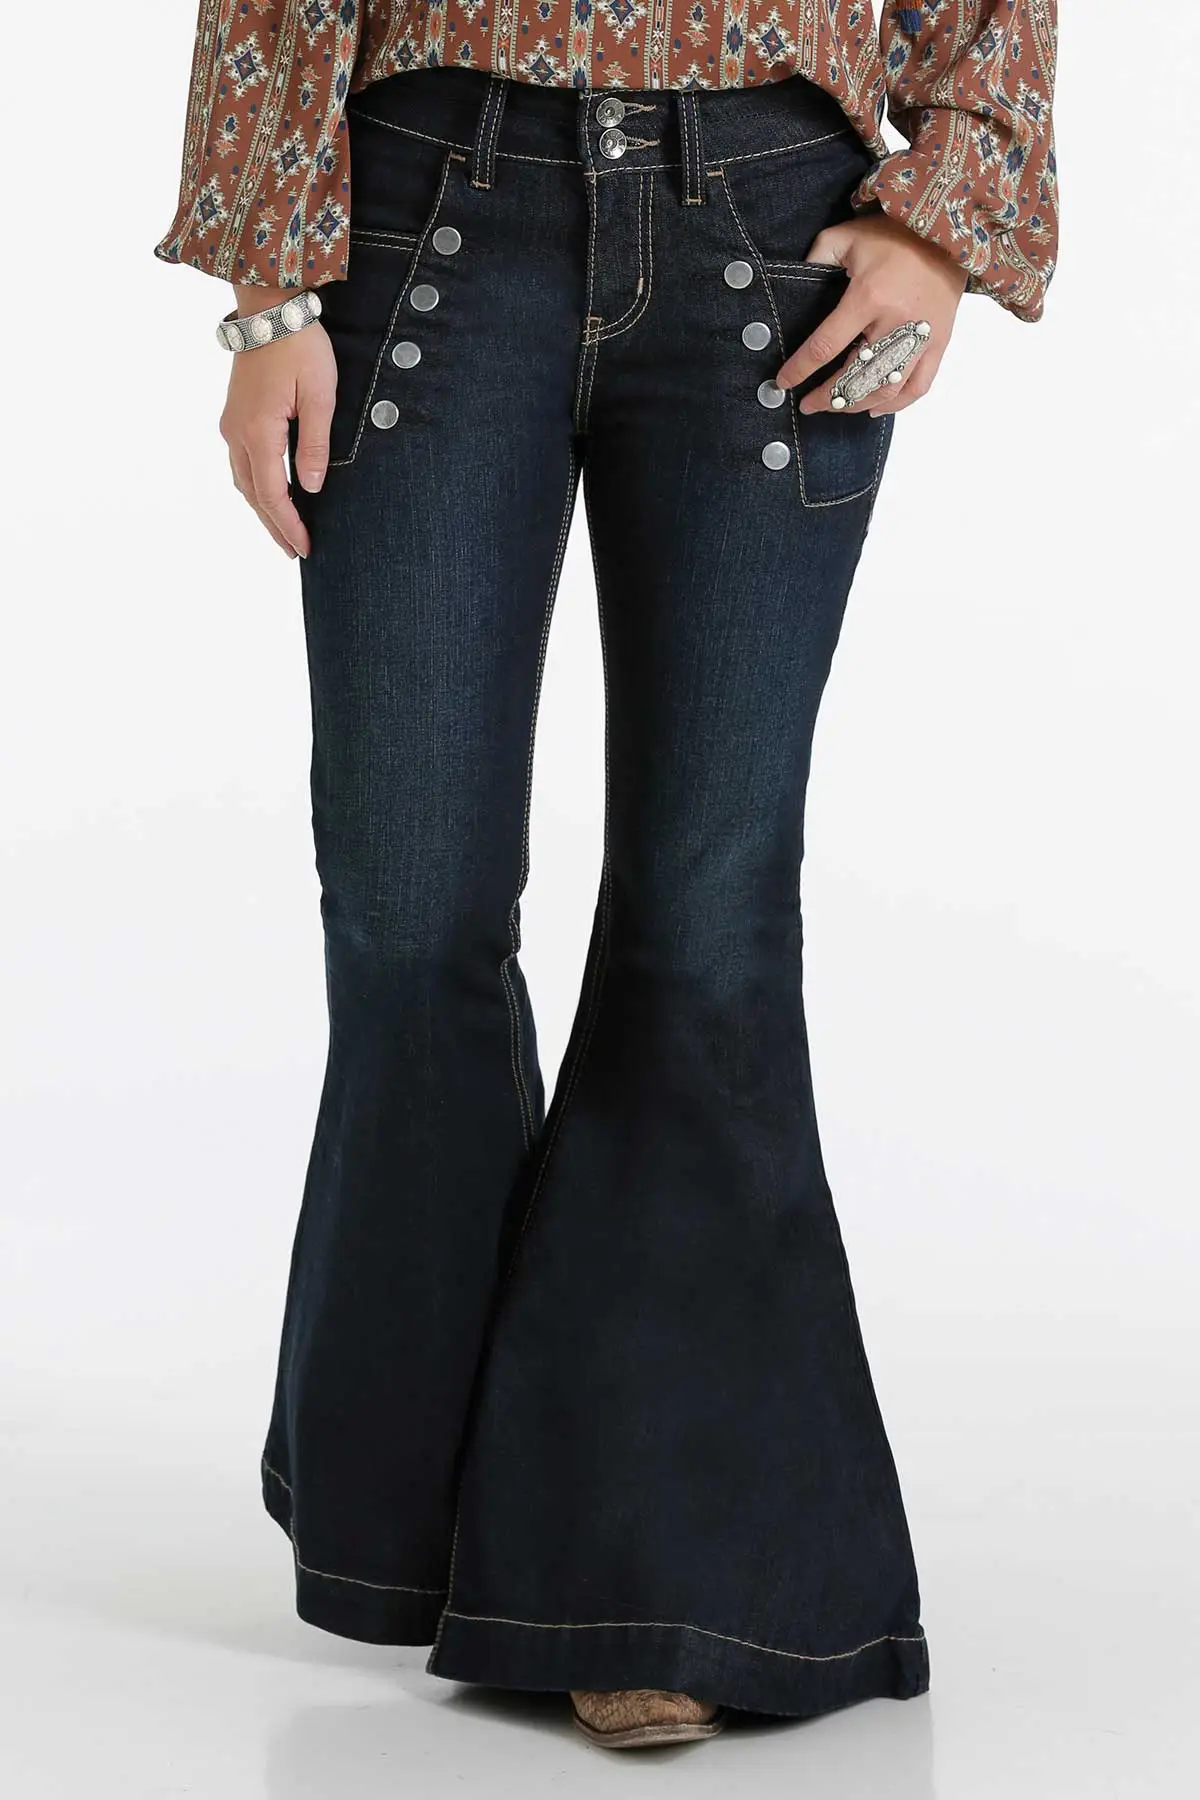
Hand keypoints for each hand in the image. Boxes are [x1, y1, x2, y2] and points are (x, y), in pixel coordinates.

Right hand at [219, 287, 337, 558]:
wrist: (270, 309)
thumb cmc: (300, 347)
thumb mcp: (319, 395)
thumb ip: (315, 444)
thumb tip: (311, 488)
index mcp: (259, 431)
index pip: (273, 493)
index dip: (288, 524)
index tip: (304, 548)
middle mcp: (237, 433)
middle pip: (253, 495)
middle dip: (274, 526)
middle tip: (294, 552)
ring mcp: (232, 424)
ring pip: (243, 481)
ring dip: (262, 509)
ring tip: (283, 531)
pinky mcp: (235, 415)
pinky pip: (241, 463)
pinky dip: (255, 487)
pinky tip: (269, 494)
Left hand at [775, 214, 968, 416]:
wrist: (947, 231)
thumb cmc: (895, 233)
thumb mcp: (847, 235)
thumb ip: (817, 257)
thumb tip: (795, 284)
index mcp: (869, 296)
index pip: (826, 346)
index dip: (801, 369)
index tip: (784, 382)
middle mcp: (896, 322)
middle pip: (856, 377)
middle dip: (827, 397)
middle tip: (809, 404)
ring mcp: (921, 337)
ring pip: (885, 389)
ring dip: (856, 404)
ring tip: (836, 405)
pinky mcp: (939, 343)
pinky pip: (918, 386)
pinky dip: (895, 404)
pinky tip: (873, 408)